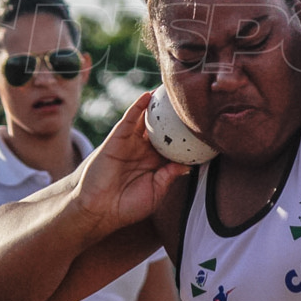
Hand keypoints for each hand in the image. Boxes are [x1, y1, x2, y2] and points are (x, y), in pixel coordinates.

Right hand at [74, 92, 189, 232]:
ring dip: (156, 105)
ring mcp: (131, 143)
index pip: (174, 144)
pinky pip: (129, 119)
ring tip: (169, 90)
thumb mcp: (156, 193)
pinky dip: (138, 106)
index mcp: (156, 163)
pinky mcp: (117, 138)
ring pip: (147, 119)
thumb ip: (170, 176)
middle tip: (188, 101)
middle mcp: (144, 150)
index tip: (202, 124)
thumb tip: (188, 165)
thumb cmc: (127, 206)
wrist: (98, 210)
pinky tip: (148, 95)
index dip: (186, 134)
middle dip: (173, 115)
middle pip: (163, 127)